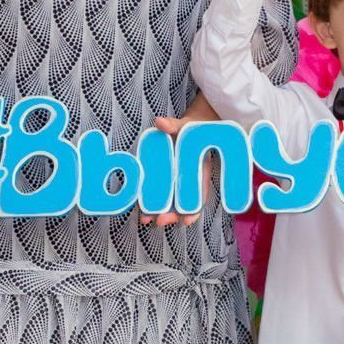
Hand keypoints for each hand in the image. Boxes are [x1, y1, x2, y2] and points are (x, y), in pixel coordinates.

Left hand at [145, 94, 217, 225]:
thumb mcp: (186, 125)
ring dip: (160, 211)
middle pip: (184, 203)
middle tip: (160, 221)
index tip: (186, 221)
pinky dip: (153, 202)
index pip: (200, 194)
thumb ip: (173, 124)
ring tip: (145, 220)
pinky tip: (142, 211)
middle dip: (172, 214)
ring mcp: (178, 180)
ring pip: (171, 201)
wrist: (193, 128)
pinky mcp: (167, 178)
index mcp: (200, 170)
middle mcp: (190, 180)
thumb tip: (160, 122)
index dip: (194, 209)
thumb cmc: (193, 128)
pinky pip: (161, 193)